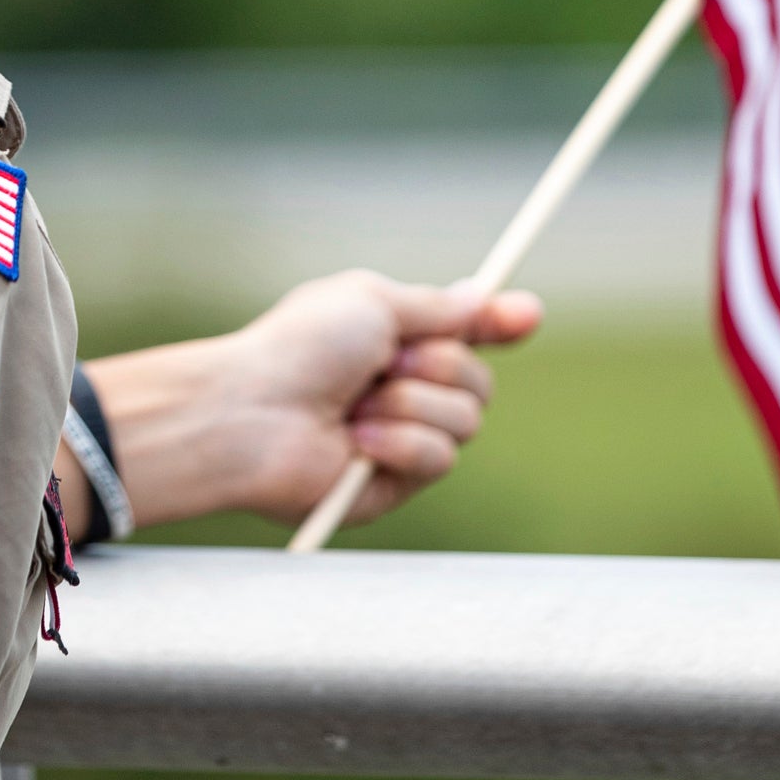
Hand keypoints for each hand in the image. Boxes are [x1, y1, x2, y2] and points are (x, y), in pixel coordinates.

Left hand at [70, 271, 539, 533]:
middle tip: (389, 361)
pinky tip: (356, 441)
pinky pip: (440, 458)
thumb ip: (437, 306)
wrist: (252, 414)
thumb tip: (483, 295)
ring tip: (358, 405)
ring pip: (468, 420)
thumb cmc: (298, 350)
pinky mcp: (394, 484)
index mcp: (393, 341)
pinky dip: (400, 442)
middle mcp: (402, 389)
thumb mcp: (372, 302)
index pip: (466, 336)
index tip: (527, 315)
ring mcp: (400, 438)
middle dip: (443, 365)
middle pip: (481, 380)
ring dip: (414, 404)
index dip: (500, 324)